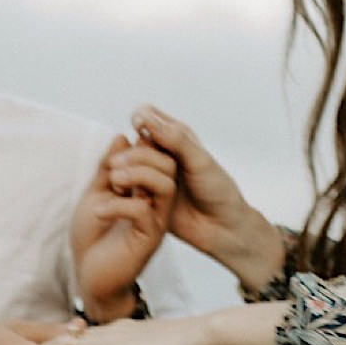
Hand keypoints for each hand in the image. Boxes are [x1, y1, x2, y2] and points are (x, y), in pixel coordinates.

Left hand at [71, 129, 177, 319]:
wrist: (88, 276)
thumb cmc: (92, 238)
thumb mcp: (95, 193)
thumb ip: (107, 168)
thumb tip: (121, 137)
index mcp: (145, 190)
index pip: (158, 156)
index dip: (141, 145)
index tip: (112, 155)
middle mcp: (156, 203)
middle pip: (168, 164)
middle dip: (140, 156)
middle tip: (111, 167)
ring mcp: (156, 220)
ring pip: (166, 184)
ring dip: (137, 175)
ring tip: (111, 182)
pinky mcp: (149, 239)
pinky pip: (144, 211)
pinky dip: (119, 204)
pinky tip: (101, 211)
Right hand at [130, 106, 286, 290]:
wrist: (221, 228)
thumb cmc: (217, 192)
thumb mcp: (199, 161)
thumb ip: (175, 139)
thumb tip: (144, 116)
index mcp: (176, 138)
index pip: (148, 116)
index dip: (140, 119)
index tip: (140, 129)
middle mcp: (162, 154)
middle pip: (135, 142)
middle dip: (133, 153)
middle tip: (132, 168)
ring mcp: (152, 175)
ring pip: (127, 164)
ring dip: (126, 172)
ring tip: (129, 186)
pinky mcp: (145, 196)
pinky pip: (126, 187)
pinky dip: (124, 189)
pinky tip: (131, 197)